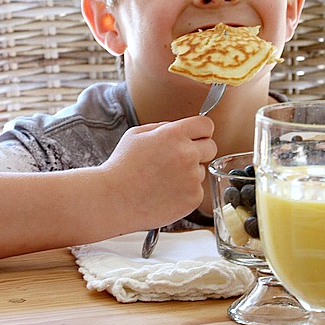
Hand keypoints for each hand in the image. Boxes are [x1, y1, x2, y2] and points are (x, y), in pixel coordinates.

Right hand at [102, 116, 216, 227]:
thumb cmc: (122, 166)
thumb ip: (164, 127)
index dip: (200, 131)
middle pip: (211, 147)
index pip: (206, 125)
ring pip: (201, 170)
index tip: (196, 137)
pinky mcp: (193, 198)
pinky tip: (165, 193)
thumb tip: (182, 129)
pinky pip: (196, 190)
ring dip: (189, 173)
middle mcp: (187, 154)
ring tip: (163, 180)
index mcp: (174, 134)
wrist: (113, 199)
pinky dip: (185, 192)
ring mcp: (192, 178)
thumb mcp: (137, 134)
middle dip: (198, 151)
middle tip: (178, 160)